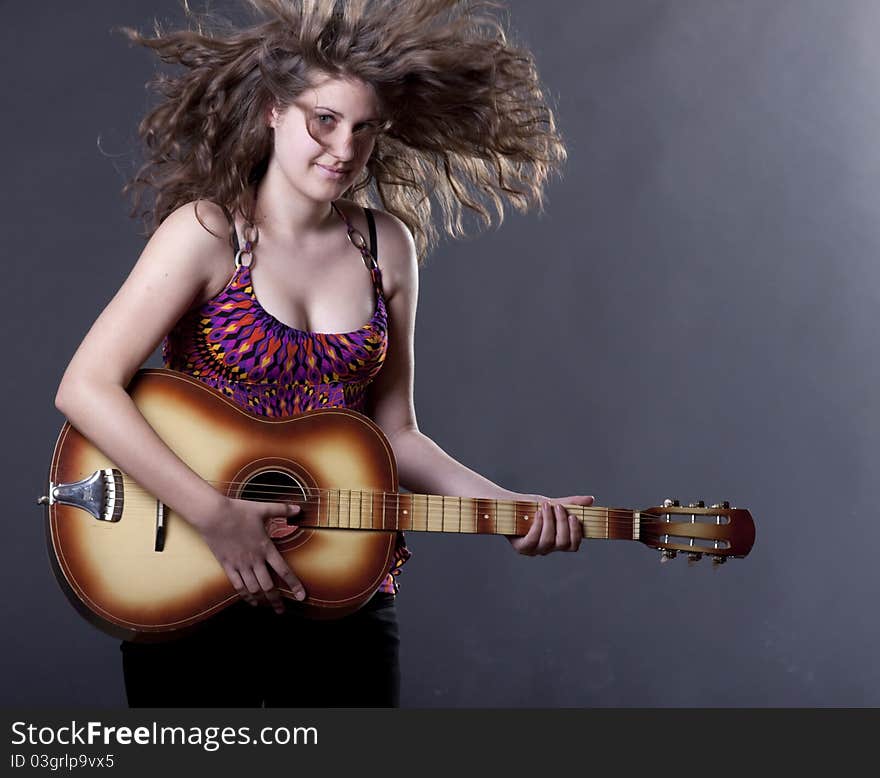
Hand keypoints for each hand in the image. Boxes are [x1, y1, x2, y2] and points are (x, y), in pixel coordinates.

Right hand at [195, 496, 305, 612]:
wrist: (213, 515)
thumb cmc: (238, 511)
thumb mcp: (263, 508)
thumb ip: (282, 510)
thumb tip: (298, 508)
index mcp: (266, 548)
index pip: (284, 571)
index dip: (294, 585)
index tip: (301, 596)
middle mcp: (254, 560)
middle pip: (268, 586)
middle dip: (276, 600)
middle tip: (282, 610)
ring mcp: (240, 564)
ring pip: (253, 589)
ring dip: (261, 599)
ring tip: (267, 606)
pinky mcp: (227, 565)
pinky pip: (237, 585)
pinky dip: (245, 595)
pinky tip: (250, 600)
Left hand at [507, 495, 593, 555]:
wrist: (507, 503)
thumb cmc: (530, 505)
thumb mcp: (552, 503)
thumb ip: (571, 504)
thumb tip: (591, 499)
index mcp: (557, 540)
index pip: (573, 545)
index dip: (576, 534)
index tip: (574, 517)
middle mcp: (547, 548)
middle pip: (563, 544)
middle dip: (562, 524)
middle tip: (559, 507)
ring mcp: (534, 550)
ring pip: (548, 542)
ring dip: (549, 523)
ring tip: (546, 506)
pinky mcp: (521, 548)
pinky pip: (533, 541)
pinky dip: (538, 526)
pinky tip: (538, 513)